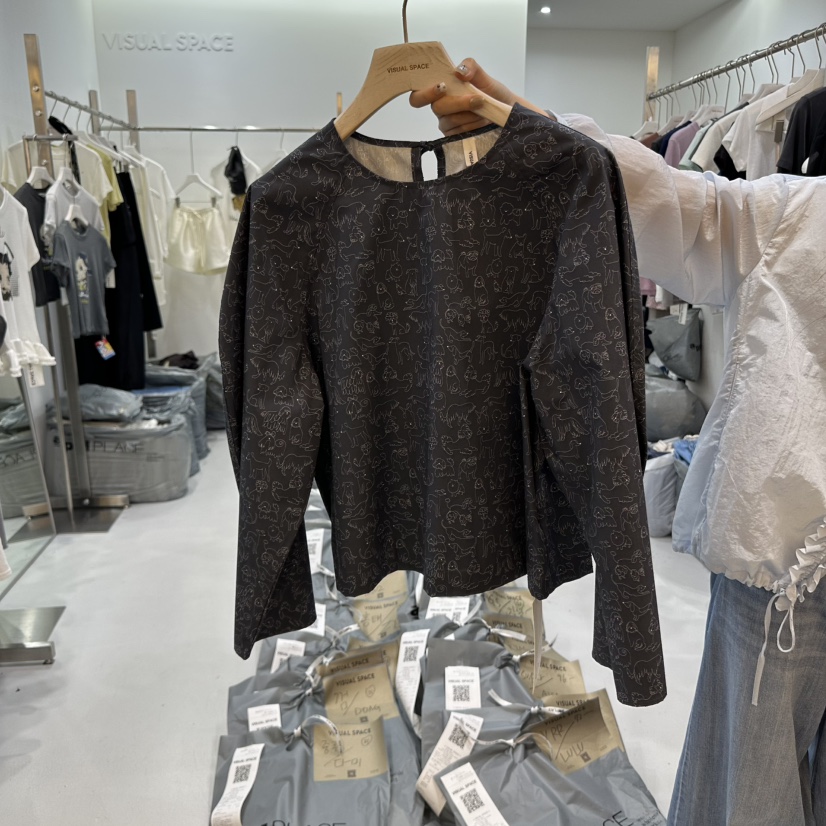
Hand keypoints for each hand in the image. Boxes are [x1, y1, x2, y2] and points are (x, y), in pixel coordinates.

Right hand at [409, 58, 552, 136]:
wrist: (507, 112)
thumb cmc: (493, 93)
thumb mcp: (485, 77)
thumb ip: (472, 68)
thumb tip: (459, 70)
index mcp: (441, 91)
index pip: (419, 96)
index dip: (425, 93)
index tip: (442, 87)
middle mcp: (440, 108)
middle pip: (437, 108)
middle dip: (459, 103)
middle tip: (478, 99)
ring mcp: (447, 124)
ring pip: (449, 121)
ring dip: (470, 114)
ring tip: (484, 109)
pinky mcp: (455, 138)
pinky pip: (458, 133)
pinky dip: (472, 126)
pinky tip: (482, 121)